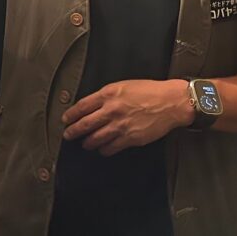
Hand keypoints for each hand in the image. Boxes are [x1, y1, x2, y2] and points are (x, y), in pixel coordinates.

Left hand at [61, 79, 193, 155]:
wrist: (170, 102)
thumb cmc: (150, 91)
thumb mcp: (124, 85)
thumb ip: (107, 95)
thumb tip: (92, 105)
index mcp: (108, 94)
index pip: (82, 106)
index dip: (71, 115)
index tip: (66, 119)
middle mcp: (112, 110)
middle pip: (85, 124)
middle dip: (73, 131)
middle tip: (68, 135)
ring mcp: (120, 125)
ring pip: (96, 138)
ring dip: (87, 143)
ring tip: (85, 144)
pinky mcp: (130, 138)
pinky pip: (111, 147)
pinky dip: (104, 150)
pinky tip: (102, 149)